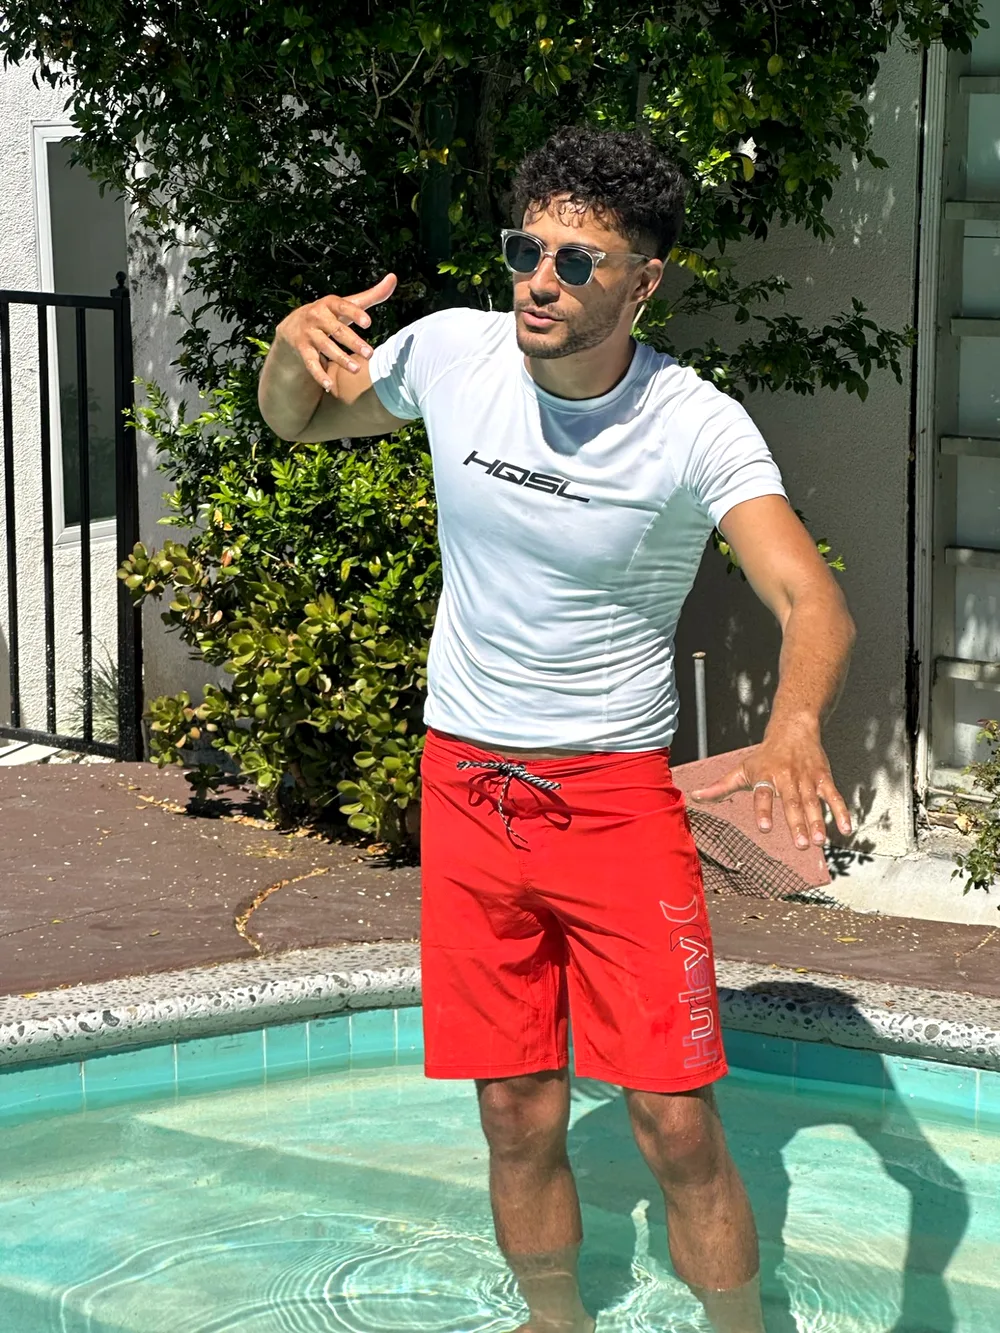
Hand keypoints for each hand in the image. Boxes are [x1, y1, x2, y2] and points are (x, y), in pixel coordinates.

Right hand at [275, 273, 396, 390]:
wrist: (293, 326)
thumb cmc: (330, 315)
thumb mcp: (347, 304)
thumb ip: (371, 295)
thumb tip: (393, 278)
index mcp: (330, 304)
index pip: (343, 307)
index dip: (355, 314)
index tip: (368, 323)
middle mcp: (317, 316)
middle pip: (336, 330)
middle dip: (353, 342)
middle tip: (370, 353)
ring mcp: (309, 334)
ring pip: (325, 347)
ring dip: (340, 359)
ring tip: (356, 369)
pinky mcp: (302, 350)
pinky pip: (310, 363)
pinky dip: (318, 375)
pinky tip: (329, 385)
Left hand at [690, 722, 852, 848]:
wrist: (794, 729)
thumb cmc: (764, 755)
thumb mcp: (741, 769)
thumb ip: (720, 787)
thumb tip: (693, 798)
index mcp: (765, 776)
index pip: (763, 794)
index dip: (764, 810)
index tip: (765, 828)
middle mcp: (786, 778)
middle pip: (791, 802)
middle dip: (796, 823)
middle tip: (800, 844)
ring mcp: (807, 778)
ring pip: (813, 802)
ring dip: (818, 821)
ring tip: (819, 841)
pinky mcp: (823, 778)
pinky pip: (833, 796)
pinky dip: (841, 812)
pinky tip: (846, 829)